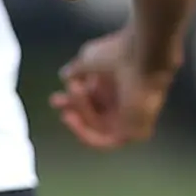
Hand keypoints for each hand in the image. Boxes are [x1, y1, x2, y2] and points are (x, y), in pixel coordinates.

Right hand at [50, 24, 179, 149]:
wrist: (140, 55)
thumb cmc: (118, 53)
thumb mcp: (88, 59)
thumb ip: (76, 70)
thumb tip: (64, 76)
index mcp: (120, 86)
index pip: (95, 101)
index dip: (73, 101)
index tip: (56, 98)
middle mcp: (127, 102)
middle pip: (95, 116)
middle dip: (74, 110)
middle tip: (56, 102)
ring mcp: (132, 118)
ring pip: (98, 126)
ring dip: (81, 113)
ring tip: (75, 92)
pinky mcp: (136, 131)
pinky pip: (107, 141)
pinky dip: (88, 133)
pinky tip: (74, 119)